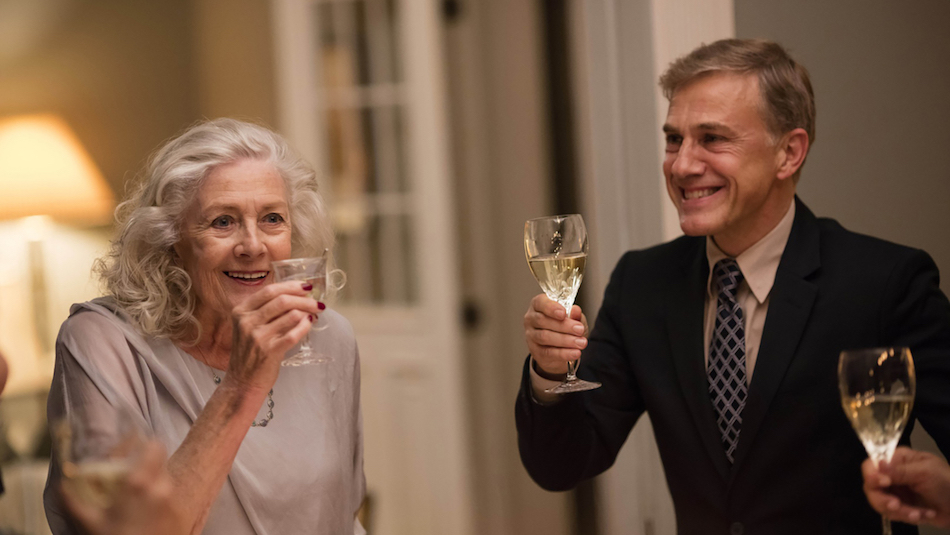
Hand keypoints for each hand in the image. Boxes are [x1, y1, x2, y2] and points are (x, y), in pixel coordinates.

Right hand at [62, 442, 186, 534]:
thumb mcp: (90, 523)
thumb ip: (73, 500)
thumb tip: (62, 484)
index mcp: (138, 483)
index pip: (152, 446)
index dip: (142, 443)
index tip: (132, 444)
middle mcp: (161, 487)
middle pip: (160, 458)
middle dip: (147, 459)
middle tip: (133, 468)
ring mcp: (174, 500)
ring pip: (165, 477)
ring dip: (153, 478)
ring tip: (138, 493)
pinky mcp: (181, 512)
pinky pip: (171, 496)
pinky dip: (160, 496)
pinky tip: (147, 509)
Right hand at [227, 280, 319, 392]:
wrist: (242, 382)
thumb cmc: (250, 352)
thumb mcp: (248, 326)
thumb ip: (265, 310)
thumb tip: (296, 295)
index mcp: (241, 311)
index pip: (269, 290)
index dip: (291, 286)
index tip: (306, 287)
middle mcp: (247, 322)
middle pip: (282, 300)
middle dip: (304, 299)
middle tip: (317, 302)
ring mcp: (258, 337)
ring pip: (291, 315)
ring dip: (308, 312)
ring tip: (315, 314)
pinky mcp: (269, 351)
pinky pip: (294, 333)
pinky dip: (305, 326)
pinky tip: (310, 324)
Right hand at [523, 294, 587, 375]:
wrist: (559, 348)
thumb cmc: (564, 326)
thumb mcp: (572, 318)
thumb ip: (574, 314)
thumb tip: (576, 310)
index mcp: (538, 305)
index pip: (541, 303)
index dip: (551, 308)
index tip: (563, 313)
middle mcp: (531, 319)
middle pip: (543, 320)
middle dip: (563, 326)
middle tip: (580, 330)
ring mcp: (531, 335)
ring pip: (545, 337)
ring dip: (565, 340)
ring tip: (581, 342)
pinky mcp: (535, 351)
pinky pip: (548, 352)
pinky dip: (564, 353)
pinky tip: (575, 353)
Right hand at [862, 446, 949, 527]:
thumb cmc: (947, 482)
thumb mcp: (925, 472)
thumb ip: (899, 470)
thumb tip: (877, 465)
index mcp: (897, 459)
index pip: (870, 465)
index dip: (872, 476)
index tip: (884, 484)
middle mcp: (891, 475)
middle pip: (871, 487)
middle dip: (884, 499)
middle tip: (897, 506)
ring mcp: (895, 492)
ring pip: (880, 503)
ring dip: (899, 511)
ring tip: (918, 514)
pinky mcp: (900, 507)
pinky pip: (892, 514)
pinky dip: (908, 516)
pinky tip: (923, 514)